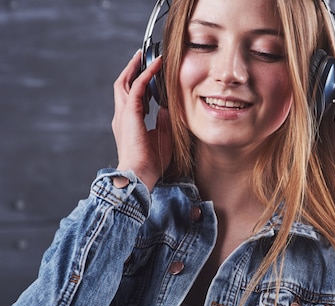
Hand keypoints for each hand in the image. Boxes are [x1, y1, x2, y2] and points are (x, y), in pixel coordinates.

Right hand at [112, 51, 171, 190]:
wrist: (140, 174)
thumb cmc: (150, 163)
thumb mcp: (162, 138)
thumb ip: (162, 122)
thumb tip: (165, 107)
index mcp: (129, 122)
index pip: (131, 97)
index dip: (139, 84)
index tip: (150, 75)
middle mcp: (122, 116)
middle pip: (124, 85)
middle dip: (132, 70)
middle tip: (142, 57)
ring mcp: (123, 113)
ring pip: (126, 82)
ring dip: (136, 67)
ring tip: (146, 55)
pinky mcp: (129, 112)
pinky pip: (138, 86)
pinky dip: (146, 73)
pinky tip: (156, 65)